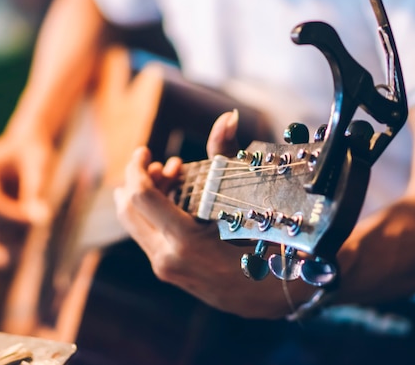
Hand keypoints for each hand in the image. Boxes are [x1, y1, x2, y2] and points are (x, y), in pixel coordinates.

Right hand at [0, 133, 52, 269]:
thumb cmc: (35, 151)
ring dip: (16, 250)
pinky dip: (16, 253)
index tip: (44, 222)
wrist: (30, 150)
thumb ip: (36, 191)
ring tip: (43, 250)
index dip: (16, 216)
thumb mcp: (39, 164)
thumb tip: (40, 220)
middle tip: (44, 243)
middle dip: (16, 238)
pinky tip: (37, 254)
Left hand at [114, 112, 312, 317]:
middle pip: (129, 210)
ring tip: (176, 178)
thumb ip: (229, 155)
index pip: (140, 196)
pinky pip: (149, 238)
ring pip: (136, 226)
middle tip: (167, 165)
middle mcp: (168, 260)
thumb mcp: (253, 197)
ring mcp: (169, 270)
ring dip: (148, 196)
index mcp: (184, 242)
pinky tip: (179, 200)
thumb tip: (225, 118)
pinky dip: (155, 214)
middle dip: (139, 179)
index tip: (144, 151)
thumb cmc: (276, 243)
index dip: (136, 168)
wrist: (285, 295)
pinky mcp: (173, 274)